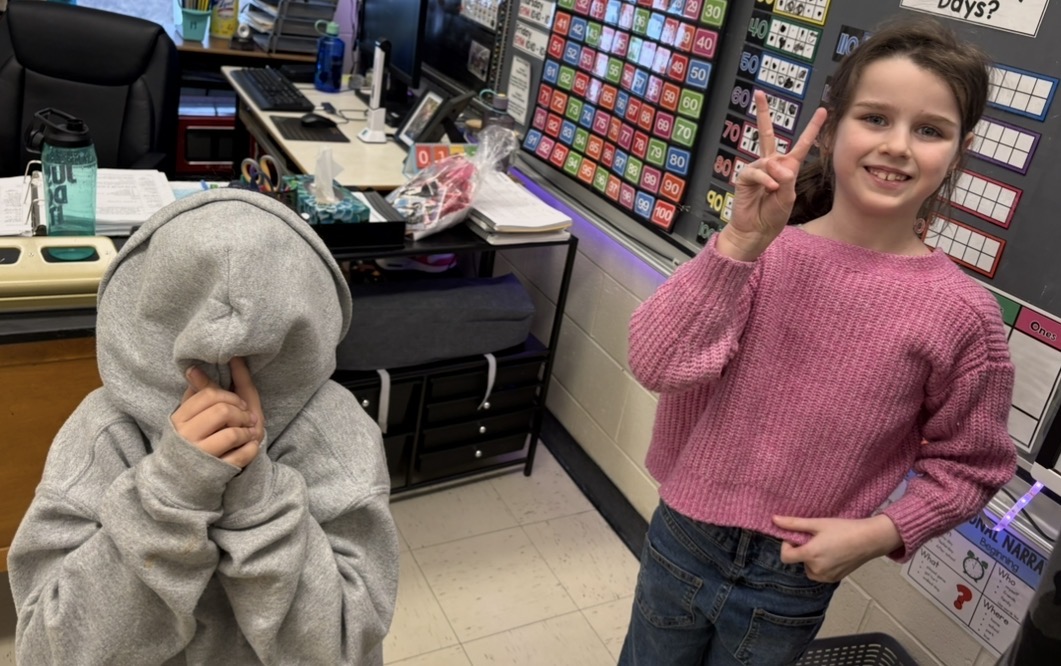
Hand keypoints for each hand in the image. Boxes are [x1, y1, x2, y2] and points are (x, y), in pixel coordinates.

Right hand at [171, 357, 264, 467]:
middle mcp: (186, 436)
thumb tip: (193, 369)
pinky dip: (250, 449)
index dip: (229, 395)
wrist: (179, 481)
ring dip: (246, 431)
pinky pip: (240, 457)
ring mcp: (200, 455)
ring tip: (249, 432)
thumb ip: (198, 394)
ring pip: (232, 434)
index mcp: (179, 419)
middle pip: (222, 411)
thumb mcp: (192, 417)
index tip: (238, 402)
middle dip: (240, 412)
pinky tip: (250, 446)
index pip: (209, 395)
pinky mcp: (215, 472)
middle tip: (246, 417)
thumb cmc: (192, 441)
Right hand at [719, 91, 826, 260]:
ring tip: (776, 188)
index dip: (812, 127)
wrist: (755, 231)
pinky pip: (756, 172)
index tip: (823, 110)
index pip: (801, 144)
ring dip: (774, 174)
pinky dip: (765, 180)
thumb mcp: (788, 197)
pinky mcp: (745, 178)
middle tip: (759, 94)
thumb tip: (777, 165)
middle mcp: (770, 165)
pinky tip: (770, 188)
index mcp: (787, 168)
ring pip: (767, 160)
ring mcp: (756, 170)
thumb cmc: (772, 216)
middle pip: (766, 133)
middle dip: (762, 113)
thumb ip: (786, 179)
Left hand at [773, 514, 902, 582]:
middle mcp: (816, 570)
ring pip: (808, 568)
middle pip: (798, 561)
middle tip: (816, 539)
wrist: (869, 540)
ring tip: (825, 545)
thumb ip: (794, 524)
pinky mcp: (835, 579)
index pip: (785, 557)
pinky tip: (832, 553)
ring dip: (811, 559)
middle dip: (802, 550)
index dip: (787, 545)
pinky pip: (820, 574)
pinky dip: (821, 565)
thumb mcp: (817, 524)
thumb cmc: (843, 529)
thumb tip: (773, 519)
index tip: (798, 537)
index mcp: (810, 555)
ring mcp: (826, 577)